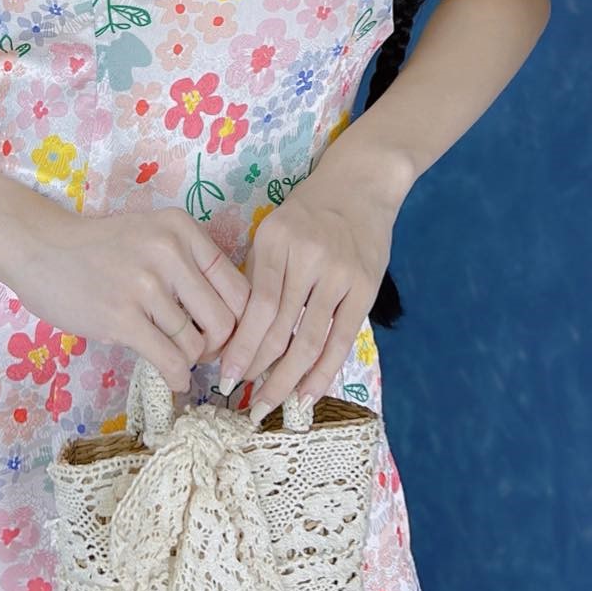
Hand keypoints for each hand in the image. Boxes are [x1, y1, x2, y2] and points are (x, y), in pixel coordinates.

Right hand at [0, 194, 251, 393]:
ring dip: (188, 360)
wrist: (39, 248)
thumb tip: (235, 321)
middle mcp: (169, 251)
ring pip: (196, 345)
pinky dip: (176, 377)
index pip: (239, 287)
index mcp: (182, 229)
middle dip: (217, 346)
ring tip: (172, 355)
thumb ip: (190, 267)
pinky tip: (171, 378)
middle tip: (199, 352)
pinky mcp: (121, 317)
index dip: (240, 321)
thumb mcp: (152, 236)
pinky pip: (169, 360)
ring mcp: (144, 285)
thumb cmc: (100, 248)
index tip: (223, 335)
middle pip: (225, 321)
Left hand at [213, 154, 401, 421]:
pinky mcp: (366, 288)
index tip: (226, 377)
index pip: (257, 308)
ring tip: (271, 405)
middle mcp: (309, 258)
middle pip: (282, 329)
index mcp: (276, 242)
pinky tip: (308, 393)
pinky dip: (324, 370)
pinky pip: (341, 338)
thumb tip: (237, 334)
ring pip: (311, 339)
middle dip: (261, 371)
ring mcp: (341, 274)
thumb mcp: (272, 231)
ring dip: (289, 379)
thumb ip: (258, 277)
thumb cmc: (307, 212)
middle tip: (246, 404)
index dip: (242, 347)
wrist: (359, 185)